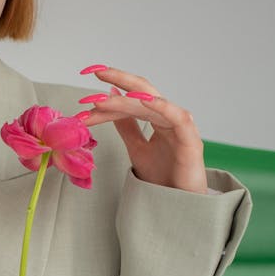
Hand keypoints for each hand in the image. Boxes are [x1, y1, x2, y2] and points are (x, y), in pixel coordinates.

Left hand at [79, 67, 207, 192]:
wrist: (179, 204)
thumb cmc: (163, 177)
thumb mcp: (136, 148)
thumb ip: (126, 125)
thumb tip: (111, 97)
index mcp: (155, 117)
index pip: (128, 101)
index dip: (106, 99)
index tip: (84, 99)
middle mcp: (168, 116)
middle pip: (142, 91)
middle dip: (118, 79)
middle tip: (94, 71)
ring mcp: (180, 126)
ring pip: (152, 103)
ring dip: (128, 98)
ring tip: (105, 97)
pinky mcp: (190, 138)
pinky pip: (177, 116)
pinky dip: (162, 106)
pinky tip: (144, 100)